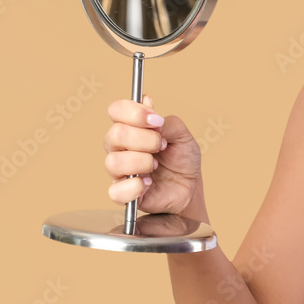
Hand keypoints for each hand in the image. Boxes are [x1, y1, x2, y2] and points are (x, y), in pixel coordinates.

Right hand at [103, 95, 201, 215]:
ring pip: (113, 162)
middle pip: (115, 135)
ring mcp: (119, 171)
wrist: (190, 186)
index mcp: (132, 128)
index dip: (134, 112)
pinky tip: (148, 183)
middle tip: (162, 146)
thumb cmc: (182, 159)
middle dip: (145, 140)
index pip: (116, 110)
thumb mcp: (183, 136)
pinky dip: (136, 186)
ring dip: (141, 162)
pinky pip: (115, 191)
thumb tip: (149, 109)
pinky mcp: (122, 194)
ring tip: (155, 166)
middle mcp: (120, 147)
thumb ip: (167, 122)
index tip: (156, 121)